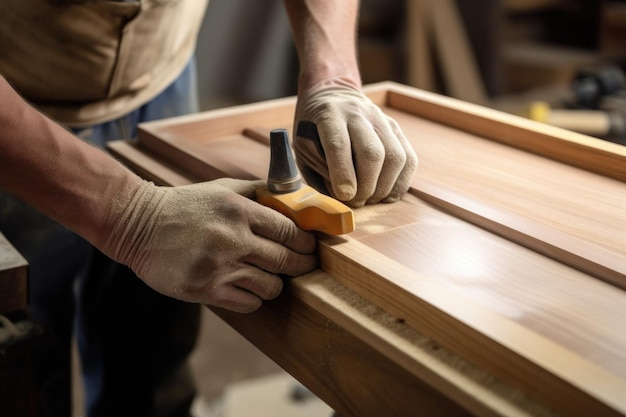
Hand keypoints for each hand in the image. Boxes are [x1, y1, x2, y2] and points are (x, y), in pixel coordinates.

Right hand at [101, 178, 317, 312]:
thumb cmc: (185, 205)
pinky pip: (248, 303)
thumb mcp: (223, 188)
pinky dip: (254, 298)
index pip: (290, 231)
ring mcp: (218, 266)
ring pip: (271, 286)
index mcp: (239, 210)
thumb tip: (294, 196)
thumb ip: (259, 192)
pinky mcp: (204, 289)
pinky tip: (248, 289)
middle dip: (301, 265)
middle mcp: (232, 238)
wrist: (137, 225)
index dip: (306, 242)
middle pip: (286, 260)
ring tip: (268, 277)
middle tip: (303, 265)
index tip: (309, 247)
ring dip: (275, 284)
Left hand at [293, 78, 417, 206]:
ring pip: (395, 157)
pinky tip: (386, 192)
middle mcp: (357, 114)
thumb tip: (343, 197)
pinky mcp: (396, 129)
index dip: (344, 174)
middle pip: (373, 153)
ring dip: (384, 187)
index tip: (345, 196)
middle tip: (357, 201)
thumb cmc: (312, 129)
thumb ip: (318, 170)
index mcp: (329, 116)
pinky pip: (409, 159)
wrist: (331, 94)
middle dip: (367, 186)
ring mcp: (381, 120)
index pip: (339, 145)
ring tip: (370, 198)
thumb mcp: (302, 147)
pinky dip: (400, 182)